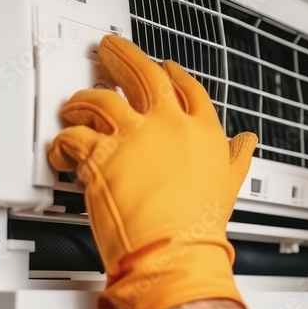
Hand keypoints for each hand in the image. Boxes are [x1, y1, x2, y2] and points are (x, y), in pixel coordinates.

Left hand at [47, 35, 256, 308]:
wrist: (177, 256)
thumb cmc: (201, 230)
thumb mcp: (230, 186)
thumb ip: (235, 157)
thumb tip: (245, 143)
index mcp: (202, 132)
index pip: (186, 87)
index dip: (172, 73)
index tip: (163, 67)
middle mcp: (168, 127)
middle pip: (143, 74)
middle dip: (123, 57)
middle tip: (109, 53)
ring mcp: (134, 138)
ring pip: (100, 98)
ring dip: (82, 100)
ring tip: (74, 105)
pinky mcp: (101, 156)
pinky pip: (72, 135)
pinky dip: (62, 141)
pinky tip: (63, 149)